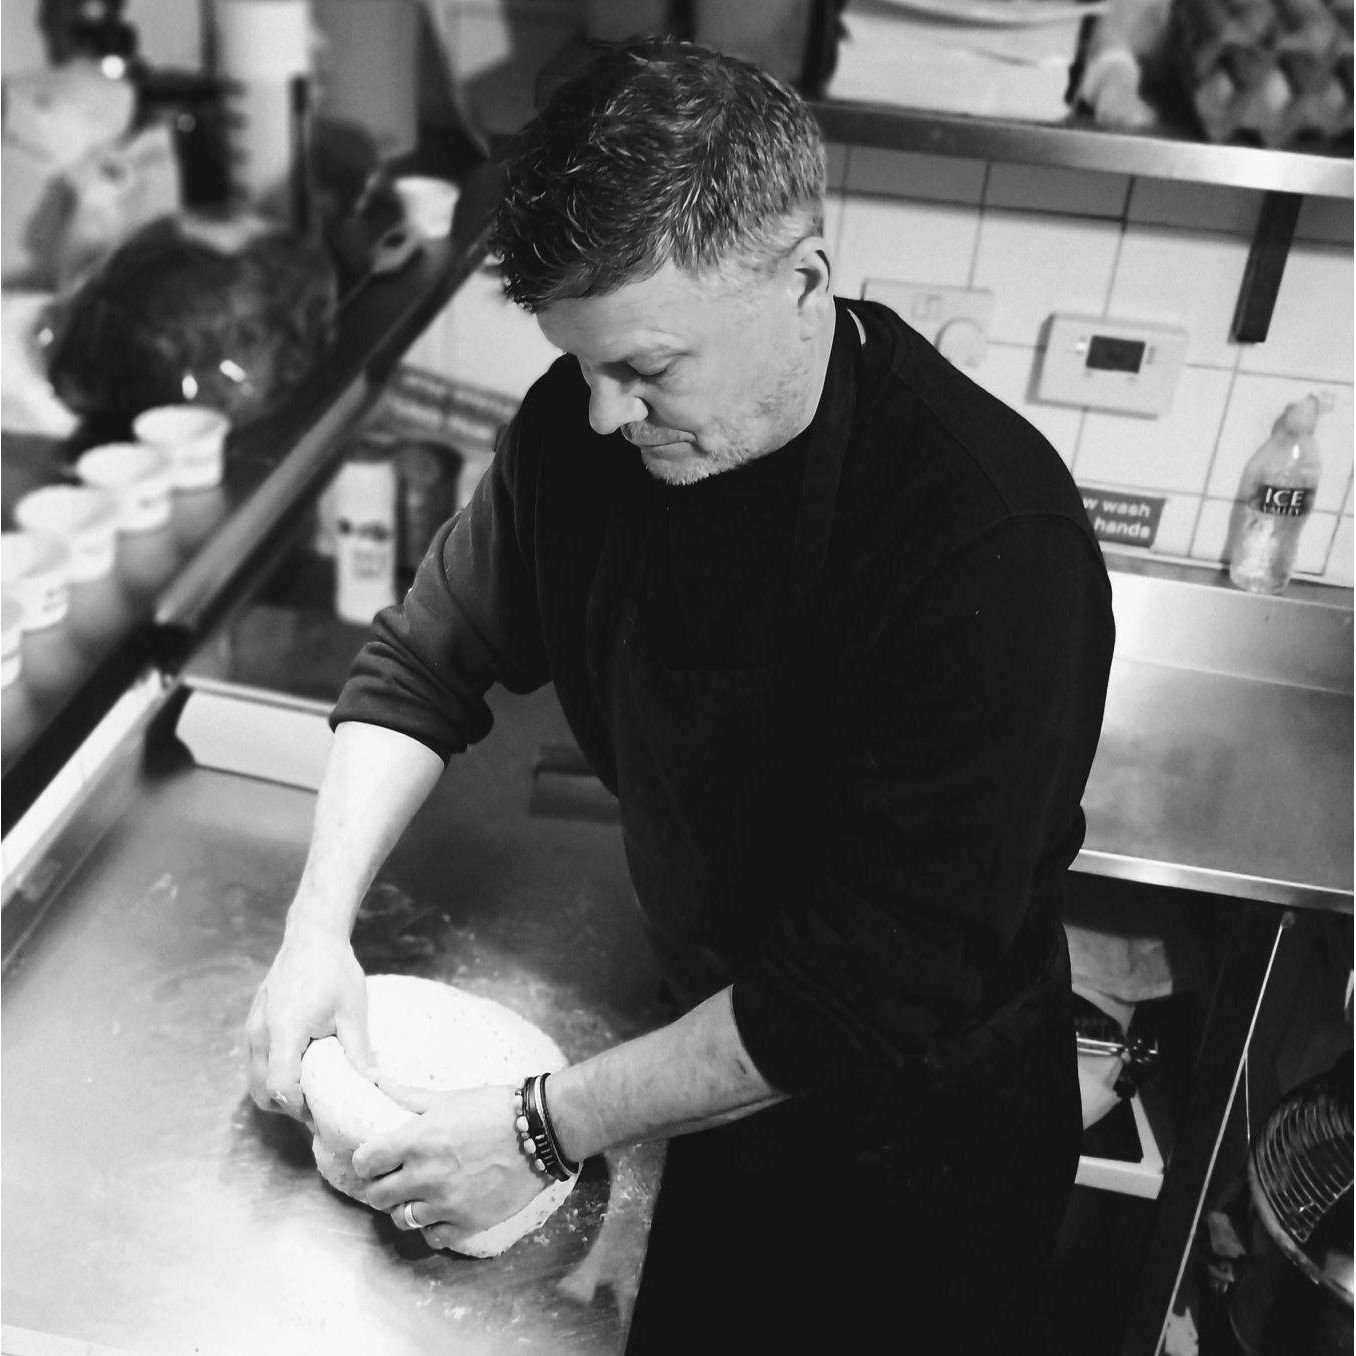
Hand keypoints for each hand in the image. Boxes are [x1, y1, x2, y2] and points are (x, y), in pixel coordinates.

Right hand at [246, 923, 373, 1118]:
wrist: (312, 936)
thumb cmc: (334, 970)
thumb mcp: (352, 1011)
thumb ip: (359, 1051)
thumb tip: (374, 1085)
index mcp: (285, 1031)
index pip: (280, 1086)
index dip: (299, 1106)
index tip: (323, 1111)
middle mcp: (260, 1033)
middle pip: (261, 1091)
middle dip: (287, 1106)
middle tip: (319, 1106)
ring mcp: (253, 1027)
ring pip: (255, 1079)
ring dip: (278, 1091)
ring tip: (312, 1088)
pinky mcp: (254, 1022)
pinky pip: (257, 1061)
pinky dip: (272, 1073)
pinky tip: (301, 1065)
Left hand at [352, 1085, 545, 1248]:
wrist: (540, 1131)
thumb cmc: (495, 1108)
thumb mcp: (450, 1097)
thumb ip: (409, 1095)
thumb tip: (377, 1079)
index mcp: (416, 1140)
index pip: (366, 1162)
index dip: (367, 1160)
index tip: (374, 1158)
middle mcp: (424, 1175)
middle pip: (378, 1195)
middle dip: (380, 1185)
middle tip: (391, 1178)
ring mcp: (445, 1203)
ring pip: (401, 1219)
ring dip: (404, 1207)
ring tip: (416, 1195)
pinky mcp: (467, 1222)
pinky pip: (432, 1236)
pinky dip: (431, 1226)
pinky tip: (438, 1211)